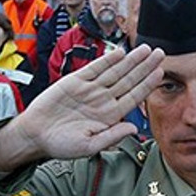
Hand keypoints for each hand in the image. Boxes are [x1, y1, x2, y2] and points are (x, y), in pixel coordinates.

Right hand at [0, 45, 164, 169]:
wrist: (35, 135)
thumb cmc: (61, 144)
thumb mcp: (88, 146)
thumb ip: (112, 137)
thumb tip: (133, 129)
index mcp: (109, 116)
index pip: (133, 97)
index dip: (147, 84)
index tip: (160, 73)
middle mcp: (103, 100)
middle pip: (128, 80)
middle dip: (145, 67)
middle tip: (160, 53)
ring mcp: (90, 89)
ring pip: (114, 71)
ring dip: (130, 60)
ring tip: (145, 49)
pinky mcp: (75, 81)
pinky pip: (94, 69)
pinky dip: (107, 60)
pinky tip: (120, 52)